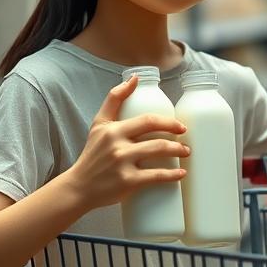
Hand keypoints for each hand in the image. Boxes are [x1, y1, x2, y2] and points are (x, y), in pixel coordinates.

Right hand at [65, 73, 189, 210]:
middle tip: (186, 143)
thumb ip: (114, 99)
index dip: (168, 122)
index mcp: (113, 130)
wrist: (80, 187)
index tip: (181, 127)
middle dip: (177, 139)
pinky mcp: (127, 182)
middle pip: (156, 137)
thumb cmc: (93, 154)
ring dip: (178, 153)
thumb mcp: (99, 124)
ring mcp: (123, 164)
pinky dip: (172, 176)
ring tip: (186, 154)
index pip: (147, 120)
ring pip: (158, 154)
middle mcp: (117, 145)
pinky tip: (181, 175)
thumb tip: (135, 78)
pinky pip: (155, 177)